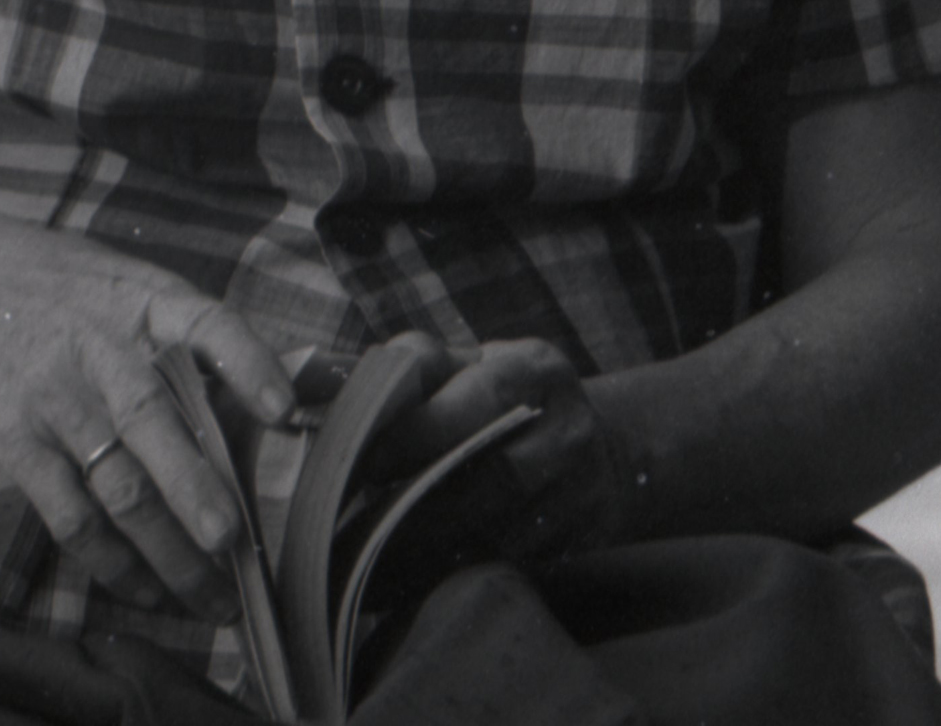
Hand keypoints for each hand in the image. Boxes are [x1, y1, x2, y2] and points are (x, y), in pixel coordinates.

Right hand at [0, 207, 306, 618]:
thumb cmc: (64, 287)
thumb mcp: (126, 282)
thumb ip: (185, 334)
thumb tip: (280, 399)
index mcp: (140, 298)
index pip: (204, 322)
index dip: (248, 365)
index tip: (287, 413)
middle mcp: (98, 347)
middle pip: (150, 422)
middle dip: (193, 488)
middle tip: (232, 543)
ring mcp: (54, 398)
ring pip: (114, 486)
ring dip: (167, 552)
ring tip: (212, 600)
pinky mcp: (18, 443)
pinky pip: (69, 516)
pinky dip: (111, 563)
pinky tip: (146, 591)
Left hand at [358, 336, 643, 576]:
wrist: (613, 452)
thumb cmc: (514, 396)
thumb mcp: (479, 360)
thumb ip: (418, 367)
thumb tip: (337, 385)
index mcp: (536, 370)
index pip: (477, 400)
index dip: (418, 432)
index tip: (362, 460)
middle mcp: (566, 432)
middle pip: (492, 477)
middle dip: (417, 508)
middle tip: (352, 530)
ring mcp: (579, 495)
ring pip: (499, 534)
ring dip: (429, 556)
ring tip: (366, 571)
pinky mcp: (576, 546)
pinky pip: (507, 568)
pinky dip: (452, 581)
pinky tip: (404, 590)